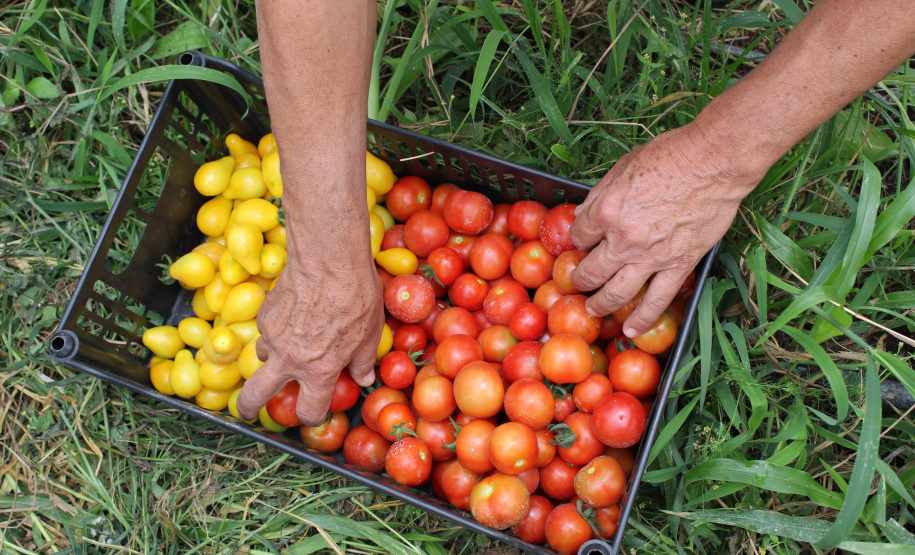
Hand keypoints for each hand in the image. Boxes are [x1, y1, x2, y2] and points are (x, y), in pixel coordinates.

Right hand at [236, 254, 382, 425]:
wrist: (330, 261)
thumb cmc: (357, 297)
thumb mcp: (370, 334)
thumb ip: (362, 362)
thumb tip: (364, 379)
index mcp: (319, 371)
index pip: (308, 410)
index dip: (312, 416)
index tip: (313, 412)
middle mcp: (289, 360)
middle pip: (254, 397)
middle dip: (247, 408)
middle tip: (247, 411)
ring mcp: (271, 337)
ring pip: (260, 359)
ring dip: (270, 361)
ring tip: (288, 348)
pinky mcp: (264, 315)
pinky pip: (265, 332)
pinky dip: (275, 332)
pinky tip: (292, 317)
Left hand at [569, 123, 763, 336]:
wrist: (714, 162)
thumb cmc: (670, 156)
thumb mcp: (623, 167)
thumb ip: (600, 195)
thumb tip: (583, 215)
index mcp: (606, 212)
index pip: (578, 236)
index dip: (578, 240)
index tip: (583, 241)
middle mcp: (623, 240)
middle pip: (590, 271)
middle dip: (580, 279)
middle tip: (577, 284)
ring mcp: (651, 257)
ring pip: (616, 293)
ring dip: (600, 305)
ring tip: (592, 310)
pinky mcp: (679, 266)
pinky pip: (657, 301)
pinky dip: (642, 319)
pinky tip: (630, 330)